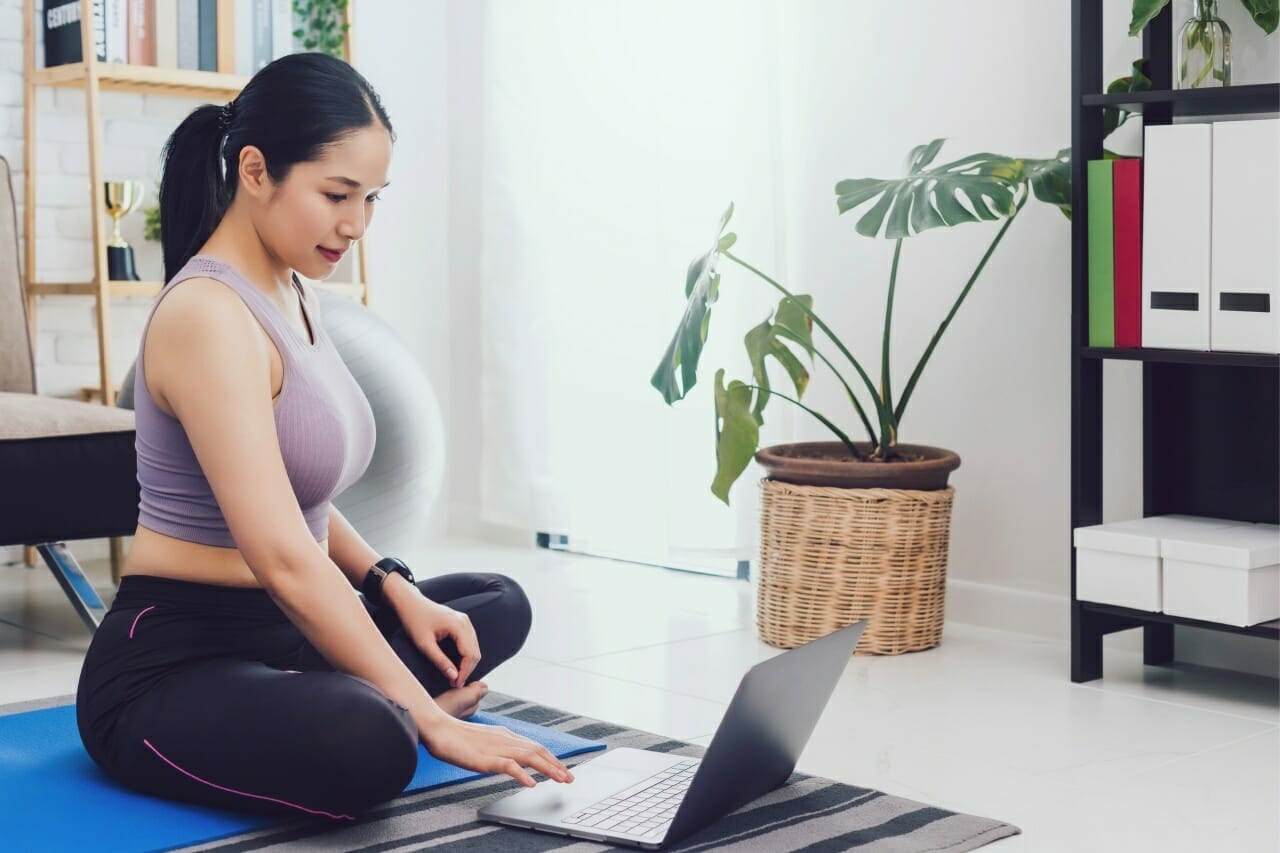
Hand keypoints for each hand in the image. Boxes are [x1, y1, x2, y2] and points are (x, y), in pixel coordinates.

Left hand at [396, 595, 480, 687]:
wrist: (410, 603)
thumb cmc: (414, 620)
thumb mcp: (424, 644)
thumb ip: (440, 661)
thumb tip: (453, 676)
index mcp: (458, 625)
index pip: (470, 654)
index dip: (465, 672)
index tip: (455, 685)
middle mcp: (465, 622)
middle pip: (475, 652)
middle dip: (467, 670)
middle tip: (455, 683)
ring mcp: (465, 621)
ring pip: (474, 648)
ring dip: (467, 664)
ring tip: (455, 677)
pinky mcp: (462, 623)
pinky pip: (470, 643)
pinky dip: (465, 656)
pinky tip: (456, 664)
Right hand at [420, 716, 574, 787]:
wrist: (438, 729)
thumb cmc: (456, 736)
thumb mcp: (484, 741)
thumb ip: (498, 748)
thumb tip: (510, 759)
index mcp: (506, 735)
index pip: (534, 746)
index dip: (551, 758)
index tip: (562, 768)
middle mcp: (506, 739)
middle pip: (537, 751)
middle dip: (556, 764)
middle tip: (569, 777)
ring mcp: (497, 748)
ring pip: (529, 757)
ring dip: (548, 768)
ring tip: (560, 778)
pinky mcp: (486, 758)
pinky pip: (508, 766)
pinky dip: (522, 774)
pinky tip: (531, 782)